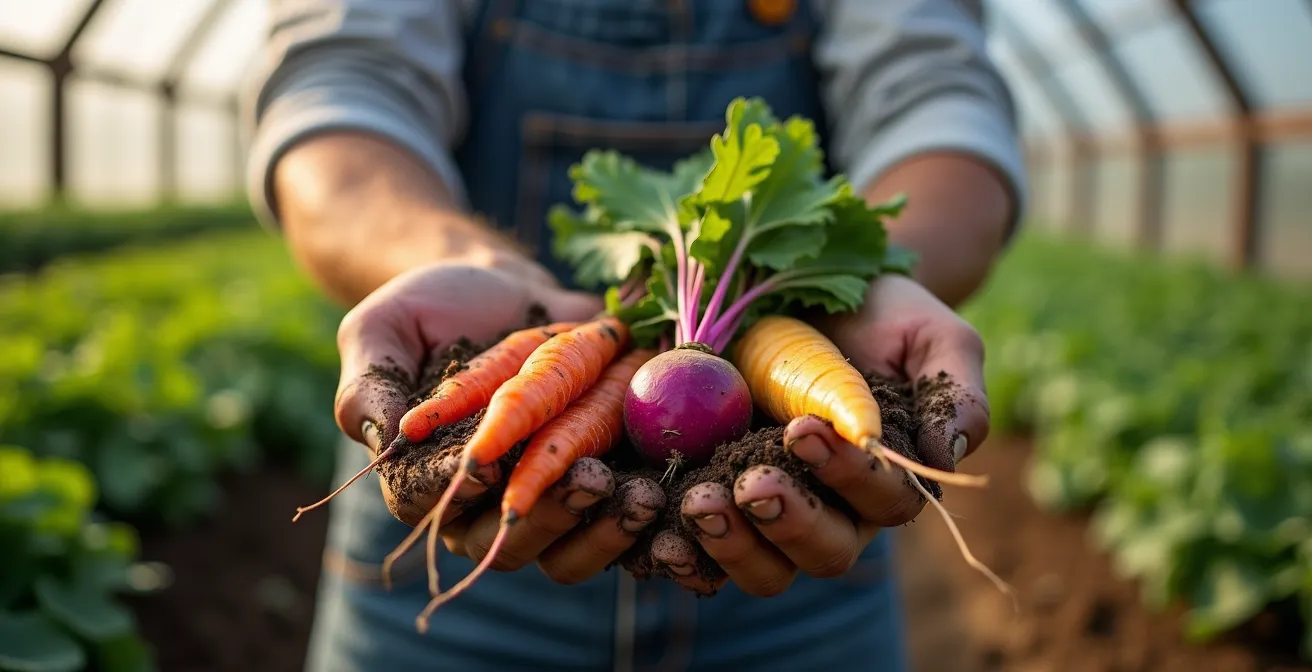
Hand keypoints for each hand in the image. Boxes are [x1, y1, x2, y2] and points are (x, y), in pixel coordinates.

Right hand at [335, 261, 667, 583]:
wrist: (502, 287)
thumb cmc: (432, 307)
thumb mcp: (384, 326)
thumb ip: (369, 381)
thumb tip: (384, 438)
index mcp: (426, 479)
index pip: (437, 508)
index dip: (464, 493)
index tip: (488, 466)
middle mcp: (485, 504)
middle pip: (509, 544)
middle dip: (551, 518)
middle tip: (589, 479)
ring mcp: (544, 501)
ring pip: (568, 552)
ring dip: (605, 532)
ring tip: (641, 494)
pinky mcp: (595, 487)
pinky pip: (618, 534)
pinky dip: (646, 531)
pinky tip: (671, 503)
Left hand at [652, 274, 989, 595]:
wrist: (818, 293)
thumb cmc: (886, 316)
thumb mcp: (933, 336)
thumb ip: (957, 393)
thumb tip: (949, 456)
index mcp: (887, 480)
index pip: (882, 502)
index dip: (847, 475)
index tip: (803, 428)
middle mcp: (832, 510)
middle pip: (823, 552)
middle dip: (786, 523)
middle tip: (746, 484)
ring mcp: (770, 513)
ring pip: (763, 567)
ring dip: (730, 544)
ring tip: (696, 504)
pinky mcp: (716, 503)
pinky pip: (701, 554)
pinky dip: (681, 554)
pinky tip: (657, 537)